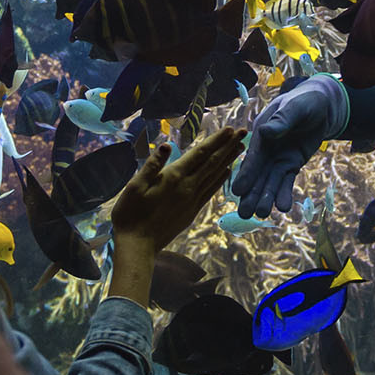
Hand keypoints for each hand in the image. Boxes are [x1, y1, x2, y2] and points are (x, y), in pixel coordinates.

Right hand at [111, 127, 246, 250]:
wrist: (138, 245)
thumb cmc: (130, 214)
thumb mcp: (134, 186)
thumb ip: (152, 165)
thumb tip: (165, 145)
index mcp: (173, 177)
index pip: (200, 153)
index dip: (216, 140)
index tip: (230, 129)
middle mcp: (188, 187)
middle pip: (212, 162)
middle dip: (229, 146)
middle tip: (244, 132)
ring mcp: (192, 200)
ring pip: (215, 175)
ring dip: (229, 160)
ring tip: (241, 147)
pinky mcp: (192, 211)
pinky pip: (211, 191)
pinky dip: (221, 179)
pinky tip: (227, 171)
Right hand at [230, 75, 347, 217]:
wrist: (322, 107)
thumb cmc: (306, 102)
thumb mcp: (296, 108)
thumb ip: (282, 121)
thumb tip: (266, 132)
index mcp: (262, 133)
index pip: (254, 156)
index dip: (247, 173)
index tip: (238, 191)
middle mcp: (266, 149)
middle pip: (257, 174)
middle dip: (251, 193)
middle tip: (244, 214)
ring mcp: (278, 159)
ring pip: (270, 182)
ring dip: (265, 198)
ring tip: (261, 215)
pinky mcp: (290, 166)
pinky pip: (286, 182)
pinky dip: (284, 194)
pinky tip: (283, 208)